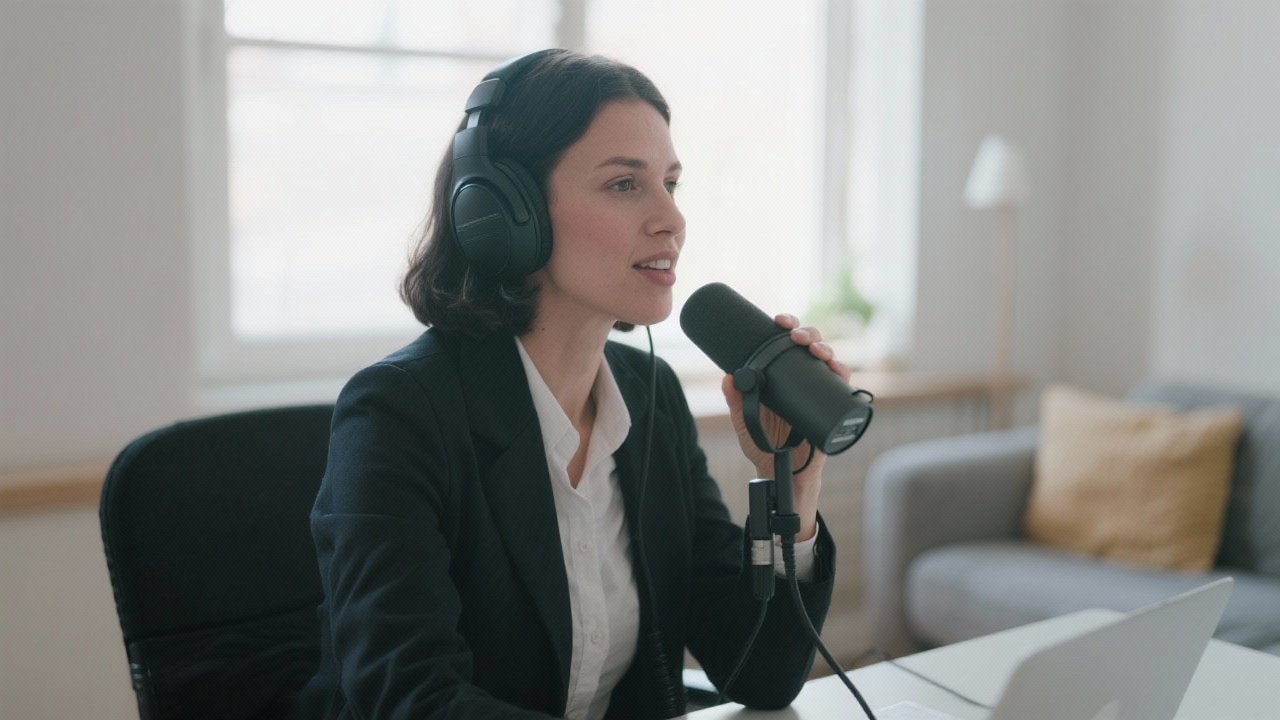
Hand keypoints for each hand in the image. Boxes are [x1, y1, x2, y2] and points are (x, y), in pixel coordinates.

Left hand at [720, 314, 850, 540]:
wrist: (780, 473)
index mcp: (780, 376)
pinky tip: (836, 367)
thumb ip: (736, 401)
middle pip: (810, 345)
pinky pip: (843, 385)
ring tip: (815, 350)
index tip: (778, 320)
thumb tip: (727, 377)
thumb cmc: (762, 446)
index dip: (786, 327)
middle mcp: (802, 380)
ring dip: (825, 348)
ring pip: (828, 360)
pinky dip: (842, 372)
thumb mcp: (743, 421)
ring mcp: (819, 391)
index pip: (785, 344)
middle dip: (806, 333)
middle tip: (796, 335)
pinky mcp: (834, 407)